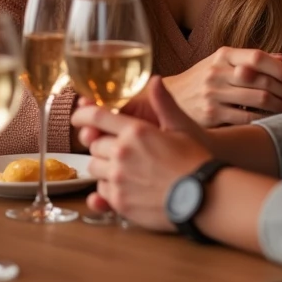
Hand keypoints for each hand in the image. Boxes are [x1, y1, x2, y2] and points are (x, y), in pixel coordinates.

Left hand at [73, 79, 211, 229]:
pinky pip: (101, 192)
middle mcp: (122, 153)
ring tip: (123, 168)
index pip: (97, 117)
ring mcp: (119, 179)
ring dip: (103, 166)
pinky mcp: (119, 202)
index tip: (78, 117)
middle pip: (94, 144)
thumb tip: (155, 79)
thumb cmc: (193, 159)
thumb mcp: (179, 126)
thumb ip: (162, 102)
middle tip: (117, 148)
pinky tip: (125, 186)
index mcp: (135, 131)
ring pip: (94, 168)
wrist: (203, 195)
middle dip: (102, 144)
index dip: (83, 114)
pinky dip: (108, 188)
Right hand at [163, 47, 281, 126]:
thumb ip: (250, 60)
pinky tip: (275, 122)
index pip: (258, 57)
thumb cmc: (202, 79)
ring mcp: (213, 93)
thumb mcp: (222, 63)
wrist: (168, 98)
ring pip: (258, 99)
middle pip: (262, 79)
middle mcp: (217, 71)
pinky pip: (246, 118)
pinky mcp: (211, 115)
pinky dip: (265, 120)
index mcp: (223, 54)